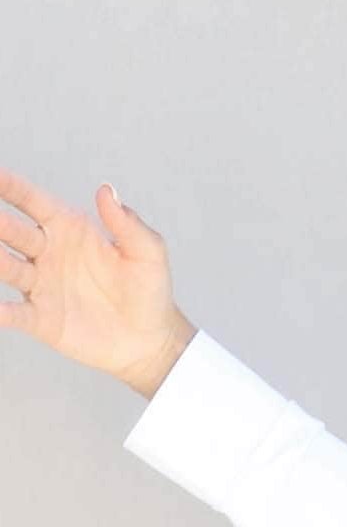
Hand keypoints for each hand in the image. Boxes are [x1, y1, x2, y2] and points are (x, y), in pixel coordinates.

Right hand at [0, 165, 193, 392]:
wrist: (150, 340)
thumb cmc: (149, 292)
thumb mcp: (148, 253)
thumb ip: (128, 223)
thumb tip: (108, 192)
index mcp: (68, 228)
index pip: (32, 201)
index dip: (11, 187)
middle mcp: (48, 253)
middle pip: (12, 231)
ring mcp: (42, 285)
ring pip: (8, 268)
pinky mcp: (43, 319)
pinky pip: (16, 314)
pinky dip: (2, 312)